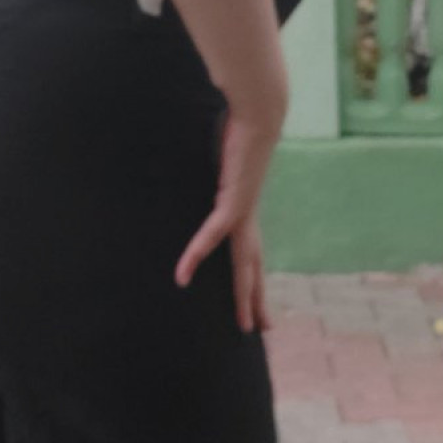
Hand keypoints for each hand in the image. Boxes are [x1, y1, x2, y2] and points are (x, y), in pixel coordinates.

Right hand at [174, 110, 279, 333]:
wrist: (259, 113)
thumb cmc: (239, 126)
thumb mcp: (222, 155)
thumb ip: (214, 165)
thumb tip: (205, 159)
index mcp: (245, 207)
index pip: (251, 251)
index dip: (253, 277)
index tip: (256, 300)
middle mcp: (248, 215)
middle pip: (253, 267)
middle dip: (256, 299)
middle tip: (259, 329)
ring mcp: (243, 211)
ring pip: (243, 264)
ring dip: (242, 295)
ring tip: (244, 324)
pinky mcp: (233, 201)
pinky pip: (213, 234)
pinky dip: (197, 254)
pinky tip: (183, 273)